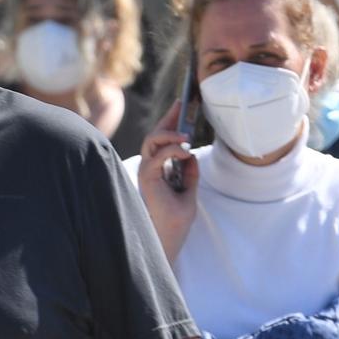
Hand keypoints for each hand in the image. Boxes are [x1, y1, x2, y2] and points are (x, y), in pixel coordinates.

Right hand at [136, 100, 198, 259]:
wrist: (173, 233)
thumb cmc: (178, 216)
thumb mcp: (190, 188)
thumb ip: (190, 172)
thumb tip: (192, 155)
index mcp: (158, 168)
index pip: (161, 139)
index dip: (170, 121)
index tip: (181, 106)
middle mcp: (149, 167)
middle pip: (155, 135)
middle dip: (168, 118)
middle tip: (182, 105)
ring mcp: (146, 171)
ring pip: (151, 141)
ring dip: (170, 133)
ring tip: (186, 135)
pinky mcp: (147, 178)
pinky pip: (157, 156)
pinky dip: (172, 150)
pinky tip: (184, 150)